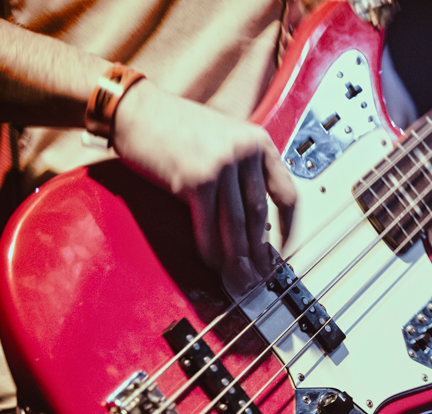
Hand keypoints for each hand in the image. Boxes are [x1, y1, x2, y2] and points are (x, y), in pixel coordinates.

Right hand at [112, 80, 296, 290]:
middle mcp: (244, 152)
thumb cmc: (174, 124)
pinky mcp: (195, 180)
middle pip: (259, 215)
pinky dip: (210, 249)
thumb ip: (243, 168)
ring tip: (240, 277)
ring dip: (237, 258)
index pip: (286, 193)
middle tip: (260, 273)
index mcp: (258, 142)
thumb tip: (253, 217)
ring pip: (235, 225)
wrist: (134, 110)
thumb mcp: (224, 136)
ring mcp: (220, 166)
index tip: (285, 247)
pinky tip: (212, 264)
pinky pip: (207, 225)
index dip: (288, 227)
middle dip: (260, 251)